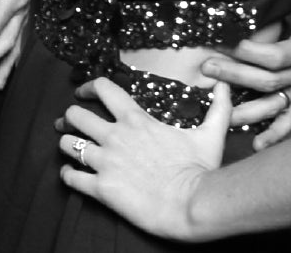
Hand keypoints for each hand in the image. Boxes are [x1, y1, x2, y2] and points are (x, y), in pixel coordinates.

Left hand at [58, 75, 228, 240]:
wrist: (195, 205)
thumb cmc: (201, 171)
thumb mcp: (210, 135)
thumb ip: (217, 108)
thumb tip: (224, 86)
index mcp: (135, 120)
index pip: (102, 88)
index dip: (88, 87)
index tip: (83, 93)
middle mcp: (114, 136)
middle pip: (74, 114)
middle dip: (69, 118)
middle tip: (69, 125)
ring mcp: (105, 161)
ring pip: (66, 143)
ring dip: (66, 145)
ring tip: (69, 150)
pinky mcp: (102, 188)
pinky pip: (71, 177)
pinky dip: (67, 175)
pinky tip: (71, 175)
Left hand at [202, 0, 290, 146]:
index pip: (275, 57)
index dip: (250, 53)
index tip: (225, 45)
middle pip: (266, 81)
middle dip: (235, 76)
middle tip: (207, 68)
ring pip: (271, 104)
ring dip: (245, 109)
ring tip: (216, 111)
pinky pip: (287, 119)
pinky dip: (273, 134)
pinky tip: (256, 144)